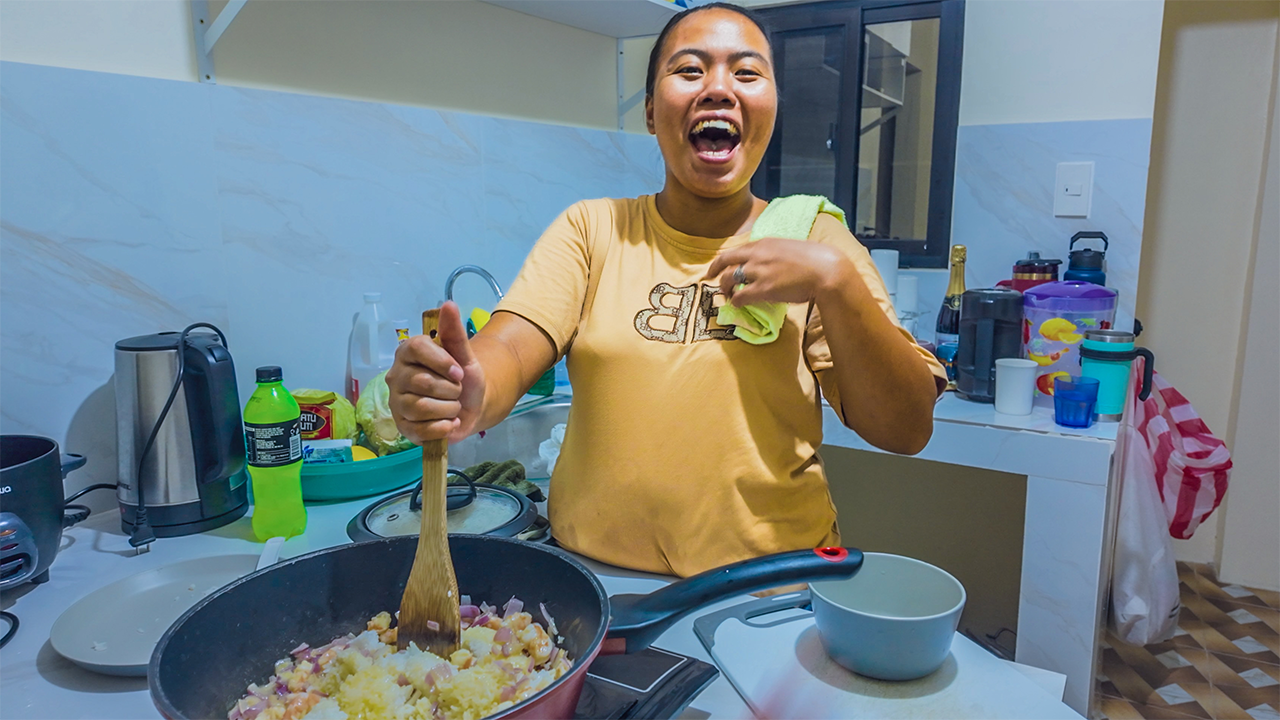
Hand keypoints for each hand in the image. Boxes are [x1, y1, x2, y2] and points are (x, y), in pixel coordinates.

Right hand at [386, 301, 485, 443]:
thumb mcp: (465, 355)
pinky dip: (444, 428)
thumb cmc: (463, 378)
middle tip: (456, 391)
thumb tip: (447, 304)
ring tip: (453, 407)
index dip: (442, 362)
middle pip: (422, 382)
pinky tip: (449, 422)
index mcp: (408, 352)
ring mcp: (396, 402)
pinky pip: (422, 430)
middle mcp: (396, 375)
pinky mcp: (402, 426)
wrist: (472, 407)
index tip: (459, 372)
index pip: (416, 348)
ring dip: (449, 409)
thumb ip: (454, 332)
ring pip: (421, 407)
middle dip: (450, 390)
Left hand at [704, 238, 857, 306]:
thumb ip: (776, 254)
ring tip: (727, 295)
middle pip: (726, 260)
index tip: (721, 265)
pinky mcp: (762, 289)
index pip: (738, 250)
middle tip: (709, 277)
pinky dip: (735, 301)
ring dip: (725, 288)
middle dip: (714, 269)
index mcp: (765, 243)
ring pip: (729, 279)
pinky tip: (737, 305)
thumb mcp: (790, 248)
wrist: (826, 271)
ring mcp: (758, 272)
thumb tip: (772, 263)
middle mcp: (757, 255)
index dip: (727, 259)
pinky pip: (739, 296)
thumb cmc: (815, 260)